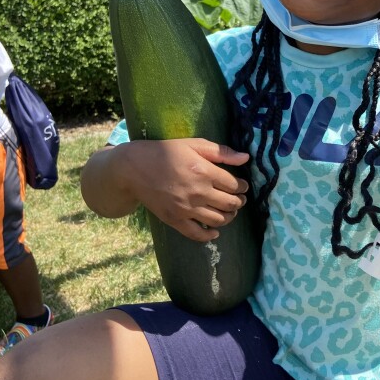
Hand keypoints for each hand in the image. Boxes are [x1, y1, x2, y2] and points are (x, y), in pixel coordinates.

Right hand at [122, 139, 249, 241]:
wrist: (134, 168)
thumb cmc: (166, 152)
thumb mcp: (194, 144)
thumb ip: (221, 152)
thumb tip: (245, 158)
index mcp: (204, 171)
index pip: (235, 185)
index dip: (242, 186)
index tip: (242, 186)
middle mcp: (198, 192)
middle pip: (230, 204)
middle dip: (239, 202)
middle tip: (239, 199)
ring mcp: (186, 208)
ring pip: (218, 220)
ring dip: (229, 217)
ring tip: (229, 212)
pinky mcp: (174, 220)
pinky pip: (197, 234)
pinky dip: (210, 235)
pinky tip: (214, 232)